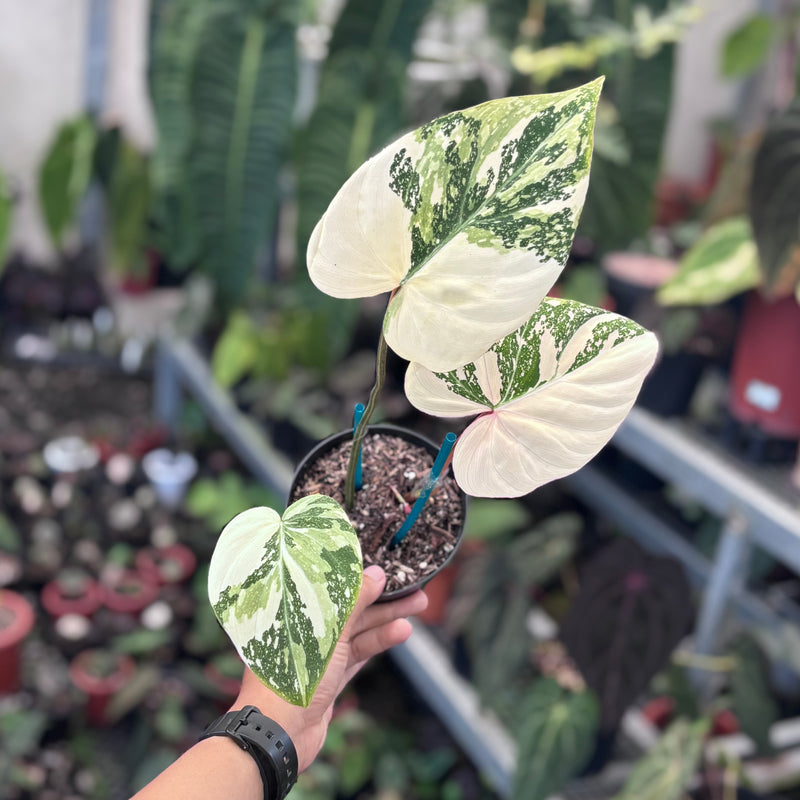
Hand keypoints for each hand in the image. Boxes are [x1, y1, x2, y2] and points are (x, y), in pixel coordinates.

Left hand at [233, 565, 427, 770]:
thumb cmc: (293, 674)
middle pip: (348, 605)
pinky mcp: (328, 678)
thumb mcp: (328, 630)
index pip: (327, 580)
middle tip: (412, 583)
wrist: (280, 733)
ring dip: (387, 617)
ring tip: (418, 604)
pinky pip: (358, 653)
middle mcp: (303, 628)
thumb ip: (353, 601)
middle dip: (382, 594)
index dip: (356, 569)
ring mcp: (317, 654)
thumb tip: (377, 573)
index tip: (383, 560)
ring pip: (358, 629)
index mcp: (292, 608)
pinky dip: (379, 642)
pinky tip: (402, 631)